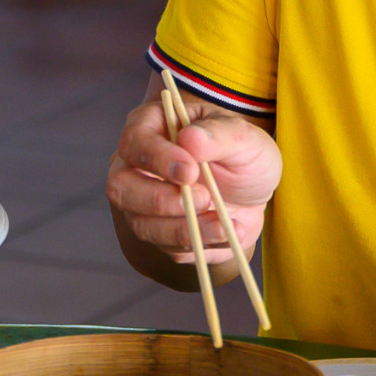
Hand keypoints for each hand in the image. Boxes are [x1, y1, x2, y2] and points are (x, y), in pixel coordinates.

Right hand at [106, 98, 278, 262]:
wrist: (254, 191)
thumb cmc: (243, 154)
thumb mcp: (245, 138)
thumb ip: (219, 135)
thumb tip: (190, 138)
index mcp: (152, 128)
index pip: (134, 141)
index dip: (157, 158)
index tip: (190, 171)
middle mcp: (137, 167)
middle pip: (120, 187)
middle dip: (160, 199)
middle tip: (203, 199)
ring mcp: (143, 204)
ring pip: (142, 225)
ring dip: (184, 228)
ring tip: (223, 222)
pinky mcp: (160, 234)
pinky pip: (169, 248)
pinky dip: (201, 243)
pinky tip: (227, 231)